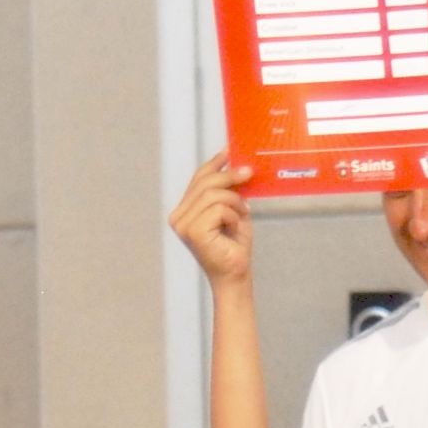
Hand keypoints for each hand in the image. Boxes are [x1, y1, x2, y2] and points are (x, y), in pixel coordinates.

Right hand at [169, 154, 254, 283]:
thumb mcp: (232, 211)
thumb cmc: (233, 246)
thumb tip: (235, 165)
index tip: (228, 152)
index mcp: (184, 211)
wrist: (235, 274)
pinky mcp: (193, 231)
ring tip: (243, 214)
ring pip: (214, 195)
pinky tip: (234, 227)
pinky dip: (233, 216)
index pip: (197, 179)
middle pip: (205, 183)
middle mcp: (178, 217)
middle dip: (230, 176)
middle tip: (249, 174)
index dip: (213, 164)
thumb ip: (227, 191)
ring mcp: (183, 225)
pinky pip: (219, 209)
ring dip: (235, 202)